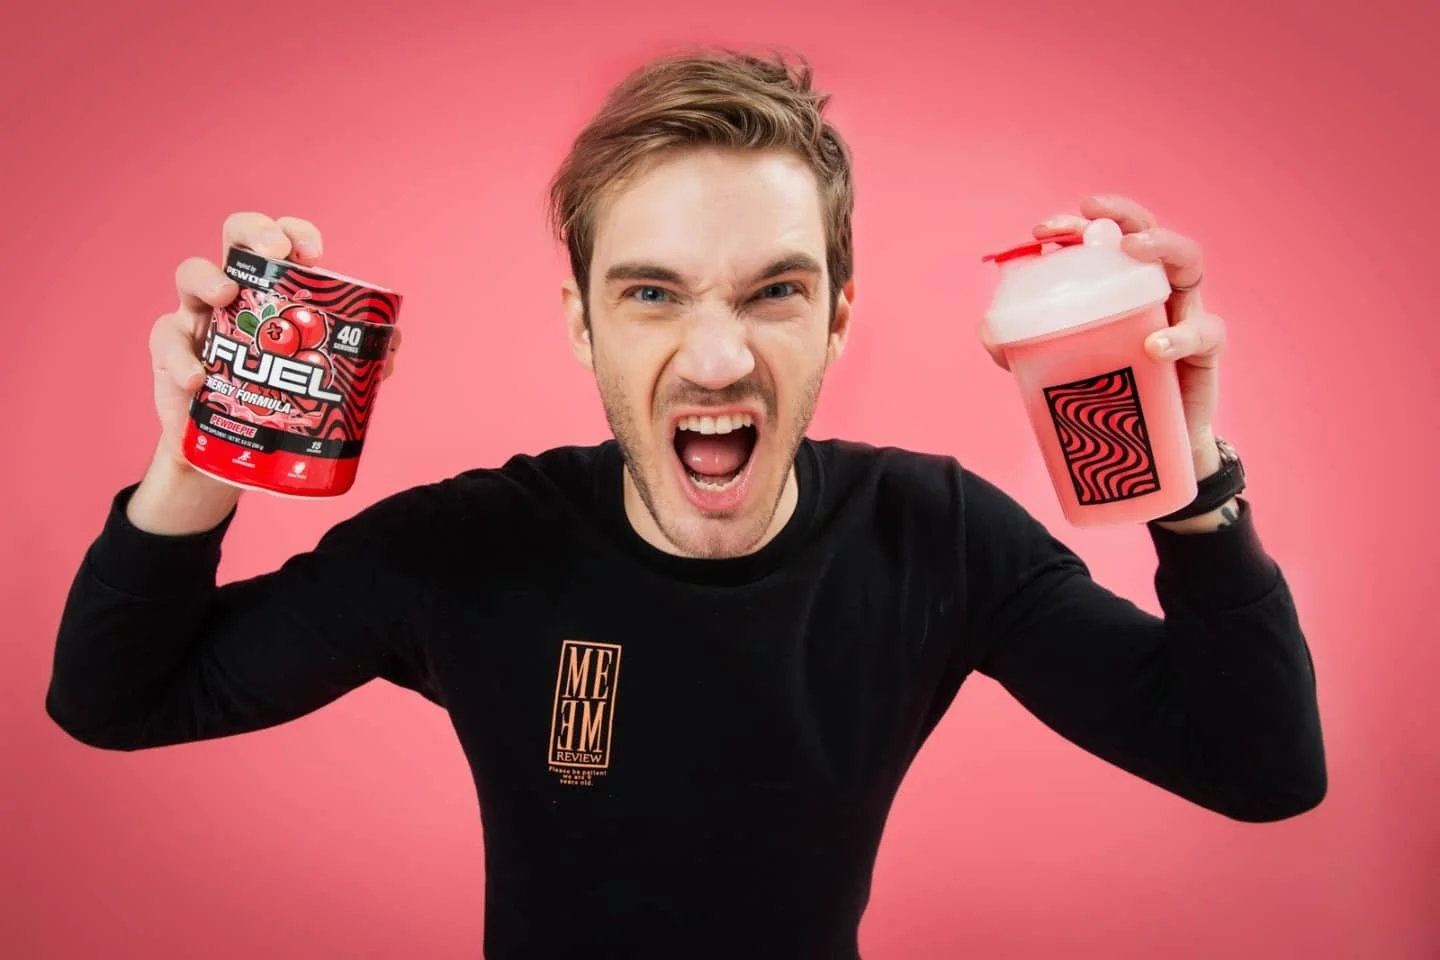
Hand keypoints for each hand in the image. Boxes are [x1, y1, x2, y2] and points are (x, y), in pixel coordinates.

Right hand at [150, 212, 402, 467]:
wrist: (232, 457)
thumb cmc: (278, 402)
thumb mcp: (316, 381)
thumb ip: (355, 363)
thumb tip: (392, 348)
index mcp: (273, 290)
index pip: (282, 243)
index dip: (295, 234)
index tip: (315, 253)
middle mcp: (233, 291)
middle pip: (235, 238)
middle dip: (254, 233)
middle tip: (274, 252)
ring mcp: (197, 316)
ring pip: (190, 275)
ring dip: (207, 279)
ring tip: (225, 297)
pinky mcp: (171, 352)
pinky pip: (167, 342)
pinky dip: (180, 358)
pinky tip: (198, 379)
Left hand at [978, 194, 1225, 474]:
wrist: (1144, 449)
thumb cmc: (1104, 392)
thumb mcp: (1057, 365)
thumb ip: (1021, 347)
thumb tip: (988, 329)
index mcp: (1119, 286)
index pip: (1103, 240)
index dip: (1076, 226)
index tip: (1042, 230)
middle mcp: (1155, 289)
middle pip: (1149, 233)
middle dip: (1123, 215)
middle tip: (1093, 214)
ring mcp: (1185, 313)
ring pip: (1189, 262)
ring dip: (1163, 246)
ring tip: (1133, 249)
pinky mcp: (1205, 351)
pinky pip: (1205, 333)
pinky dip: (1181, 335)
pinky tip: (1155, 347)